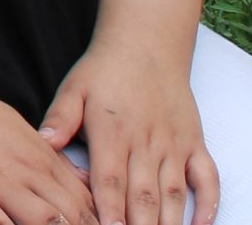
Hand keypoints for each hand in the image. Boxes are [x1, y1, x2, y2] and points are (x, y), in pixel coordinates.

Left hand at [41, 40, 218, 224]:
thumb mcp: (74, 88)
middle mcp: (146, 143)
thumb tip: (44, 141)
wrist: (147, 45)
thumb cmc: (104, 71)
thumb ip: (60, 117)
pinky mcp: (195, 143)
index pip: (111, 182)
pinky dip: (207, 204)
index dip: (110, 212)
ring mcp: (174, 145)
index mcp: (113, 133)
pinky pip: (207, 179)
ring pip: (173, 194)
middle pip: (143, 196)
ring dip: (169, 223)